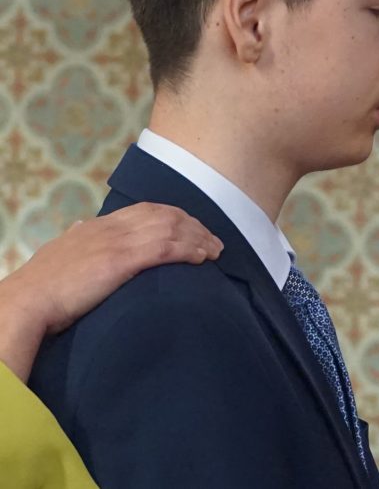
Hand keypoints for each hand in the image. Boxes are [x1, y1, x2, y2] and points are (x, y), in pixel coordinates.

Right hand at [0, 203, 222, 381]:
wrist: (27, 302)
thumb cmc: (42, 287)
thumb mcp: (60, 254)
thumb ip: (75, 240)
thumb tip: (79, 227)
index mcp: (97, 226)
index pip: (146, 210)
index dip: (175, 217)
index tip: (192, 229)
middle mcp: (111, 228)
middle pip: (165, 215)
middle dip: (194, 226)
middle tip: (214, 241)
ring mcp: (117, 242)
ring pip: (171, 229)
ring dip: (199, 239)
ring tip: (216, 251)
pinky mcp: (122, 260)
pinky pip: (166, 248)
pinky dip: (189, 250)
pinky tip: (203, 258)